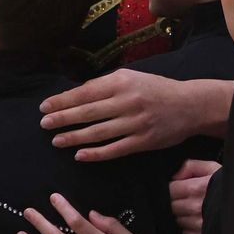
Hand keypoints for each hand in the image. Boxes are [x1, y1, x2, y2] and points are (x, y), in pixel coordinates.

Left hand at [40, 72, 227, 161]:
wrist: (189, 105)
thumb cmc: (156, 89)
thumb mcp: (132, 77)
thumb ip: (106, 85)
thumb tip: (77, 94)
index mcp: (122, 82)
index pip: (84, 93)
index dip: (62, 101)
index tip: (45, 108)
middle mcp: (127, 101)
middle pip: (87, 113)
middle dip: (62, 119)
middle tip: (44, 125)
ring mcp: (135, 123)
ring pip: (98, 133)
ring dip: (74, 138)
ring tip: (57, 141)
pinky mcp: (143, 142)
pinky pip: (114, 149)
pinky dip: (95, 154)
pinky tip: (80, 155)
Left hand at [169, 160, 219, 233]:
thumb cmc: (229, 185)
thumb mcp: (212, 168)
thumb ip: (190, 166)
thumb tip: (175, 176)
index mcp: (195, 188)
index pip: (170, 190)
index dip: (173, 188)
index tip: (179, 188)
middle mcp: (194, 207)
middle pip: (171, 206)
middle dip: (176, 202)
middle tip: (188, 198)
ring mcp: (198, 223)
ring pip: (178, 220)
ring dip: (183, 215)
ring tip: (196, 209)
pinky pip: (186, 232)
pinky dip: (189, 226)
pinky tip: (199, 218)